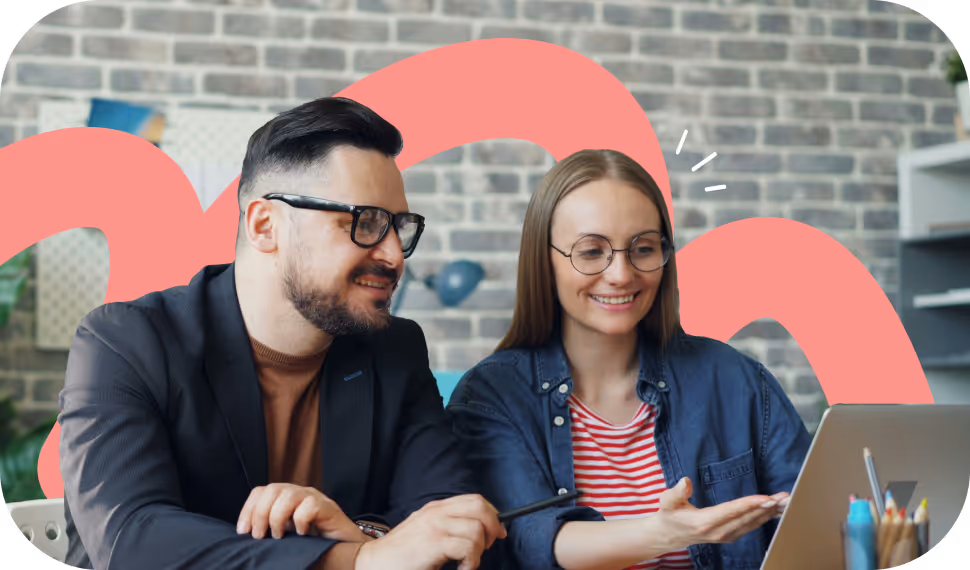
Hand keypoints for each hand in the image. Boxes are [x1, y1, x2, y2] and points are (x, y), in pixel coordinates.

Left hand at [236, 483, 363, 541]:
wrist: (346, 550)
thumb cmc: (314, 545)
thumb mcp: (286, 536)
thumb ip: (269, 531)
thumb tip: (246, 535)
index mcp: (285, 499)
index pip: (261, 491)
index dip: (248, 509)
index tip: (243, 532)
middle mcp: (299, 494)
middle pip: (272, 489)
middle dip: (260, 514)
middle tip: (260, 537)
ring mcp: (314, 498)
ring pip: (288, 494)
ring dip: (277, 517)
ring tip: (279, 536)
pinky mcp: (328, 507)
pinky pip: (309, 506)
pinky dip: (300, 521)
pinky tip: (303, 534)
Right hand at [354, 494, 506, 569]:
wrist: (374, 563)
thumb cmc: (401, 554)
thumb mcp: (425, 531)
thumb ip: (447, 526)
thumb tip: (479, 531)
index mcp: (436, 508)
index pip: (475, 500)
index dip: (492, 514)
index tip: (497, 532)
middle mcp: (436, 512)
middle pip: (480, 507)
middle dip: (493, 527)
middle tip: (487, 547)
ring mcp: (434, 526)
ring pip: (477, 529)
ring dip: (479, 551)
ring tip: (467, 563)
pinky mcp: (433, 542)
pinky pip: (468, 547)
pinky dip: (472, 562)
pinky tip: (461, 569)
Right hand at [656, 477, 788, 549]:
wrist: (669, 535)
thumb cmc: (668, 515)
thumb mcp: (666, 501)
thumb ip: (676, 492)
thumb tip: (685, 481)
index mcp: (704, 522)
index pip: (731, 511)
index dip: (749, 504)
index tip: (766, 498)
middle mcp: (718, 532)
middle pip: (747, 518)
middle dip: (767, 507)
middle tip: (785, 498)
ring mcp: (725, 536)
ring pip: (752, 524)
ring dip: (770, 513)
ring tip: (786, 503)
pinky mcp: (730, 536)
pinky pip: (751, 527)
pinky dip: (764, 519)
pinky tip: (775, 511)